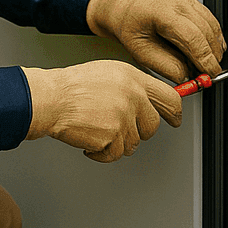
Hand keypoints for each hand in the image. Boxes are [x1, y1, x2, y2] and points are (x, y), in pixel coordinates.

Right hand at [23, 61, 183, 162]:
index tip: (175, 119)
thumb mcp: (109, 73)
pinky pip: (116, 154)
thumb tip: (150, 101)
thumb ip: (133, 86)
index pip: (169, 97)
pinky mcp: (113, 136)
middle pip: (152, 126)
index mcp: (133, 78)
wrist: (52, 99)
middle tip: (122, 130)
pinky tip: (90, 140)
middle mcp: (133, 96)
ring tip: (97, 129)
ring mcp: (124, 117)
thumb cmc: (73, 87)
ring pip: (133, 143)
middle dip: (138, 132)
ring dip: (116, 143)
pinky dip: (102, 153)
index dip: (175, 112)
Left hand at [85, 0, 225, 82]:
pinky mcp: (192, 0)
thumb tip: (187, 76)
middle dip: (212, 56)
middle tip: (208, 74)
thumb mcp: (140, 52)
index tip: (210, 74)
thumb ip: (165, 66)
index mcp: (161, 11)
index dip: (205, 58)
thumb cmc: (130, 26)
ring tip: (206, 64)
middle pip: (206, 31)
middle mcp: (178, 0)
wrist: (126, 7)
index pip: (192, 37)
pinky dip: (213, 38)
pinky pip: (210, 20)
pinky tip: (208, 50)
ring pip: (212, 26)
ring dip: (215, 48)